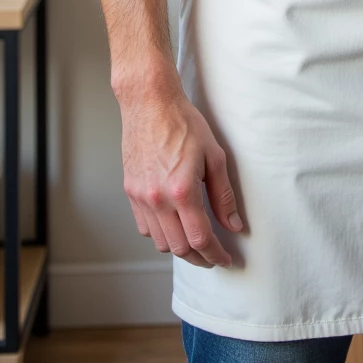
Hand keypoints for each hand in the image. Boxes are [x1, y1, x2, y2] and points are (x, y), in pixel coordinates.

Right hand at [119, 82, 242, 266]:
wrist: (150, 103)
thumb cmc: (184, 123)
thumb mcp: (214, 156)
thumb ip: (224, 195)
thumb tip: (233, 225)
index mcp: (182, 190)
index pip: (200, 238)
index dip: (215, 254)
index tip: (225, 259)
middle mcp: (158, 199)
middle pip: (179, 247)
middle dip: (200, 257)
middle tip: (214, 255)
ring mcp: (140, 197)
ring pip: (160, 242)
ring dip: (179, 248)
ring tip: (195, 242)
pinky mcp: (130, 191)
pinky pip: (144, 227)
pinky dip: (160, 234)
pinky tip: (173, 225)